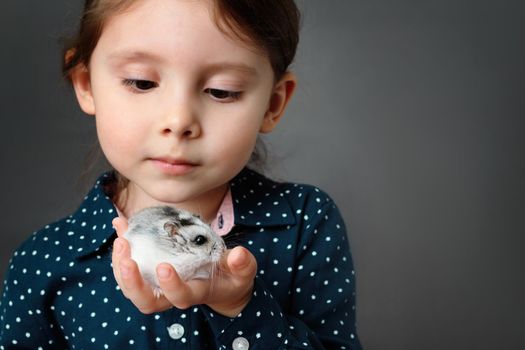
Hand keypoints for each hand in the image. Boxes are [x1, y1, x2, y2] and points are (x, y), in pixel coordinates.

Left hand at [111, 217, 256, 316]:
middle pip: (146, 301)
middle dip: (131, 281)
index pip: (180, 297)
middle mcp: (173, 295)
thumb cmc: (232, 276)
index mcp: (197, 293)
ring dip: (121, 265)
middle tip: (126, 254)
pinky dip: (122, 249)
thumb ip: (242, 264)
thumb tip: (238, 254)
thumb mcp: (243, 270)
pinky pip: (131, 268)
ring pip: (132, 288)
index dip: (170, 286)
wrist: (222, 284)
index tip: (164, 267)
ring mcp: (159, 287)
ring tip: (121, 238)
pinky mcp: (151, 275)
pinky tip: (121, 225)